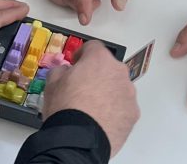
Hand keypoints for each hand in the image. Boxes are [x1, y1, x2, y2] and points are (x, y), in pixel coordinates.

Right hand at [43, 40, 139, 155]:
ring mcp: (129, 93)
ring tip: (93, 108)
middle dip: (97, 74)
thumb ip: (61, 70)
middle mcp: (118, 72)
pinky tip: (102, 120)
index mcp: (99, 60)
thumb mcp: (52, 83)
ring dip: (108, 92)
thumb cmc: (66, 107)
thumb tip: (65, 71)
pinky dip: (115, 110)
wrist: (79, 139)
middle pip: (108, 67)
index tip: (76, 63)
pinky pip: (124, 106)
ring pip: (118, 87)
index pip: (93, 47)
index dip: (83, 54)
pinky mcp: (133, 113)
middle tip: (83, 88)